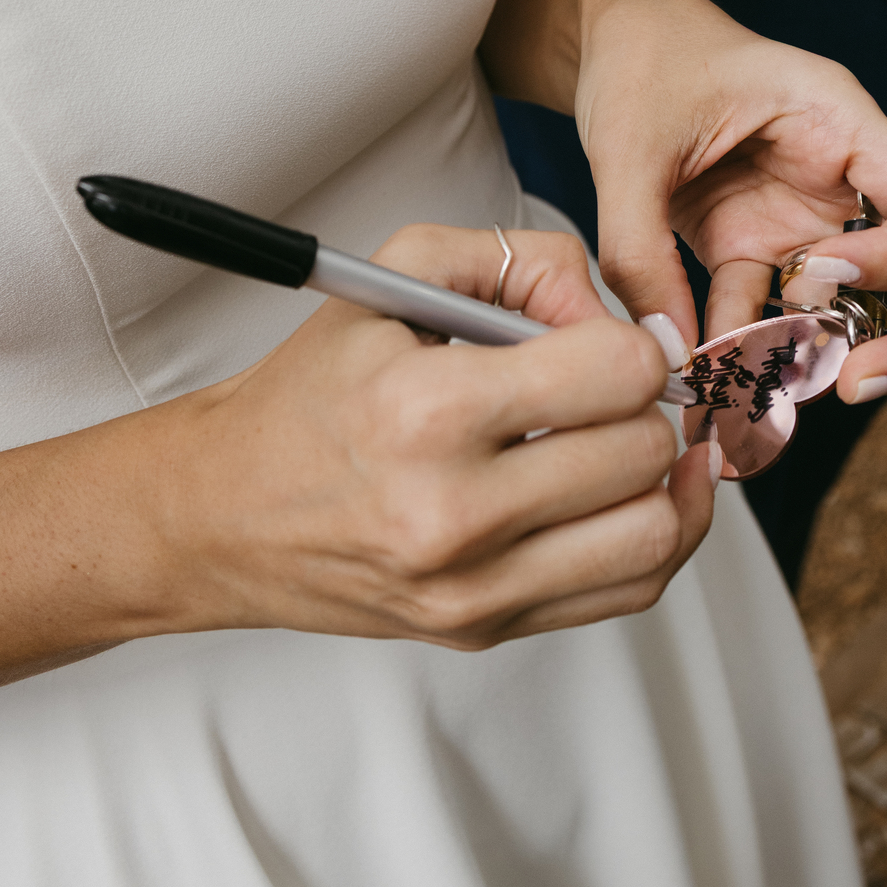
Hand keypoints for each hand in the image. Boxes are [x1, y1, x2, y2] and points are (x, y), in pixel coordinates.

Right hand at [162, 224, 715, 648]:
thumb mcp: (393, 279)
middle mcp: (452, 512)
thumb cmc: (310, 397)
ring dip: (663, 476)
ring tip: (635, 439)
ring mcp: (471, 586)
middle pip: (641, 449)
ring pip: (654, 533)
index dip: (629, 343)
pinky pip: (627, 590)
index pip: (615, 373)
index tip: (604, 342)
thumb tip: (612, 311)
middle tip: (613, 387)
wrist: (223, 514)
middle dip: (643, 403)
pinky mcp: (484, 628)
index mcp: (426, 412)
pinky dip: (654, 536)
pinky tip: (634, 494)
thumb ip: (516, 258)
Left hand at [574, 0, 886, 406]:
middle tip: (857, 387)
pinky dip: (749, 358)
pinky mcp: (758, 248)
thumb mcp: (627, 145)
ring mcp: (805, 220)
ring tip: (764, 404)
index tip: (825, 276)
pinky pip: (774, 318)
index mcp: (839, 123)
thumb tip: (665, 349)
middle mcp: (841, 179)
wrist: (610, 42)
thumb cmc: (642, 59)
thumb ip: (638, 246)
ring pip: (861, 308)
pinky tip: (709, 391)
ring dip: (825, 360)